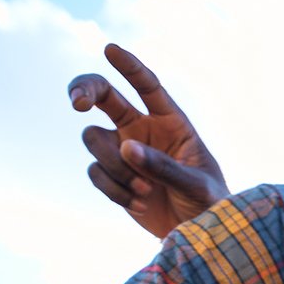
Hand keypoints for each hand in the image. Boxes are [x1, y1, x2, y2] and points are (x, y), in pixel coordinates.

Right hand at [68, 43, 227, 238]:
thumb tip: (126, 148)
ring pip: (93, 139)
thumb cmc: (207, 203)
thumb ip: (164, 166)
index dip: (129, 67)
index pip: (146, 86)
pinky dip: (113, 190)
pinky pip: (95, 172)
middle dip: (84, 90)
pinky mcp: (112, 175)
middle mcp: (141, 129)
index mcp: (169, 122)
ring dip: (114, 167)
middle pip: (103, 95)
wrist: (196, 234)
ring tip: (144, 191)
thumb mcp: (195, 184)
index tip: (110, 49)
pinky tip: (139, 205)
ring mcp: (122, 151)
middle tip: (76, 102)